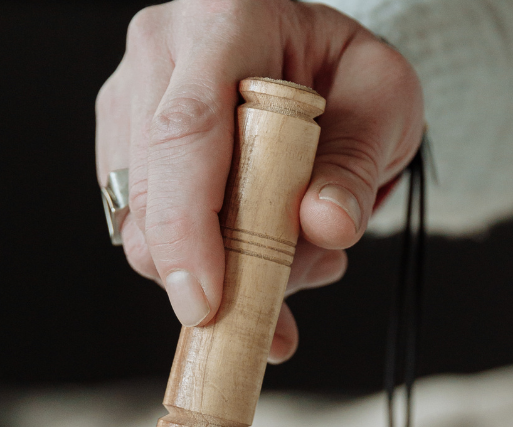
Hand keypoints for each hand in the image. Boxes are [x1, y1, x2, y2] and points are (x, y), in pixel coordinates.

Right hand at [97, 0, 423, 359]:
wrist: (324, 73)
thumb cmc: (349, 78)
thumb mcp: (385, 107)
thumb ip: (356, 167)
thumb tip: (325, 225)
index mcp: (225, 22)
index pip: (188, 130)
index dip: (189, 225)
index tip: (207, 301)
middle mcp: (163, 54)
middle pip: (153, 192)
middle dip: (209, 273)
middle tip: (279, 311)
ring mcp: (134, 104)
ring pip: (144, 228)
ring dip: (224, 275)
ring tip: (300, 256)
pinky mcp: (127, 154)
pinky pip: (151, 240)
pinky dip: (213, 273)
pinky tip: (267, 259)